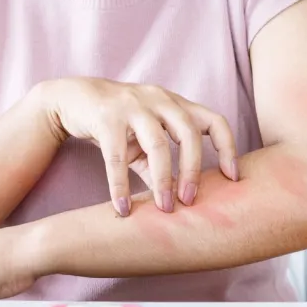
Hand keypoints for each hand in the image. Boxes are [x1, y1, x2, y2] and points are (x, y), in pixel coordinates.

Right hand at [32, 78, 238, 215]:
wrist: (73, 99)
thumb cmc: (118, 123)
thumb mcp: (143, 143)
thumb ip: (161, 167)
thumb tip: (178, 202)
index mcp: (176, 104)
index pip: (215, 121)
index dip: (228, 148)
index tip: (232, 178)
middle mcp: (159, 100)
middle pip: (189, 133)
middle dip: (193, 170)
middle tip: (190, 201)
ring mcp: (133, 106)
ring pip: (158, 144)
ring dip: (163, 180)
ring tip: (164, 208)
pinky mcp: (106, 118)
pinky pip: (117, 156)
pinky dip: (120, 185)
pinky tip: (122, 207)